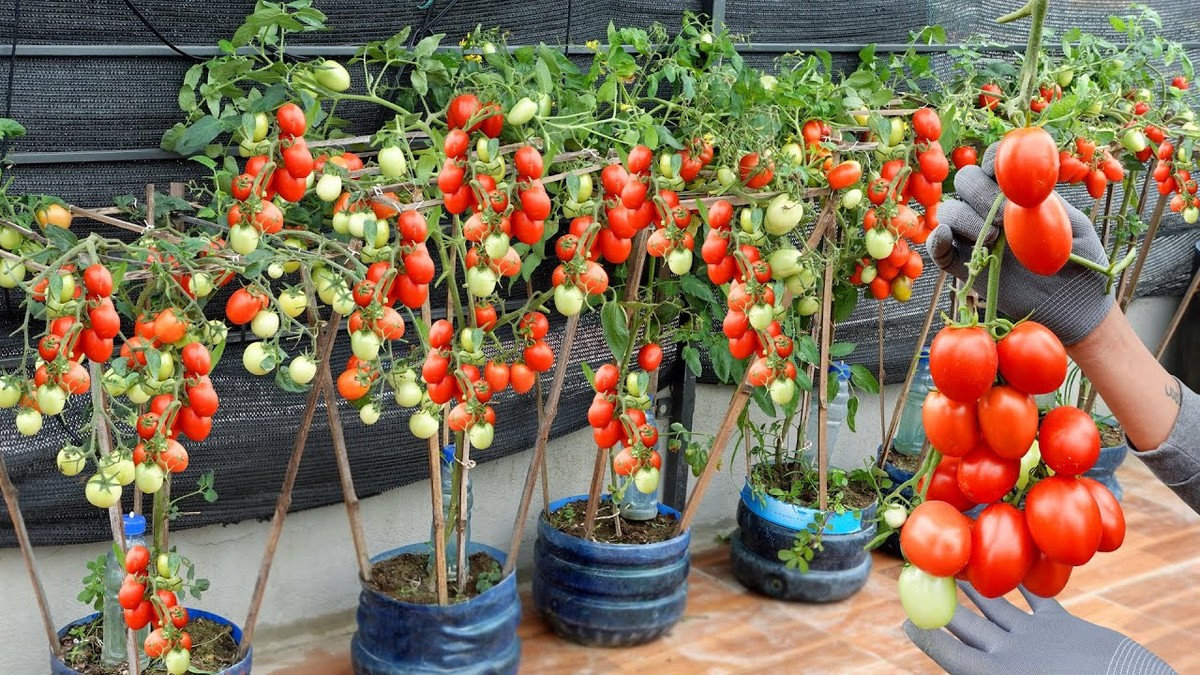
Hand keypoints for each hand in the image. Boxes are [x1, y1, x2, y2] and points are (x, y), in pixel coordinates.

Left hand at [904, 583, 1173, 674]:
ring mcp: (1035, 640)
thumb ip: (989, 664)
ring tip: (955, 563)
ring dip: (976, 585)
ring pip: (996, 607)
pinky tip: (1009, 561)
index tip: (904, 621)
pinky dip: (1022, 581)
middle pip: (968, 625)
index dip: (927, 638)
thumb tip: (942, 657)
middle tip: (923, 575)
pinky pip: (1035, 600)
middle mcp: (1011, 656)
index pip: (952, 655)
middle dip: (945, 602)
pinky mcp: (1062, 626)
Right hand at [928, 144, 1113, 344]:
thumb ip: (1051, 207)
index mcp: (1019, 195)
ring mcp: (975, 238)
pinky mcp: (963, 266)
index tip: (1007, 179)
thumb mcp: (1075, 229)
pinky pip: (939, 249)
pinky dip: (937, 240)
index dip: (994, 162)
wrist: (1074, 308)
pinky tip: (948, 239)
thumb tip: (1026, 192)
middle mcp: (992, 211)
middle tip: (1003, 219)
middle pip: (966, 181)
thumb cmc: (1082, 265)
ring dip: (963, 218)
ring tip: (992, 240)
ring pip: (949, 211)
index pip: (996, 164)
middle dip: (979, 193)